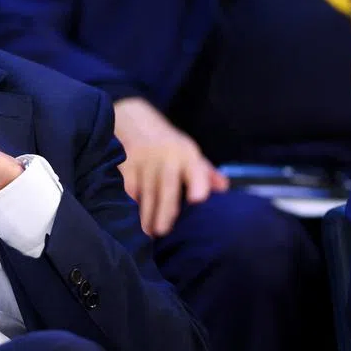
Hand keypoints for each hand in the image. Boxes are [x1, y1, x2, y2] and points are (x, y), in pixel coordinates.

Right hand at [113, 97, 228, 237]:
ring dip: (145, 214)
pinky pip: (128, 187)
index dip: (198, 183)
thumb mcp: (187, 150)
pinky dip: (129, 202)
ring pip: (146, 193)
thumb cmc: (165, 141)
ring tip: (147, 233)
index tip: (198, 199)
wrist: (132, 117)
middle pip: (167, 188)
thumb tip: (224, 188)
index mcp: (186, 153)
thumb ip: (205, 171)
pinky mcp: (126, 163)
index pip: (195, 169)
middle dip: (165, 211)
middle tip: (162, 232)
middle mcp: (167, 156)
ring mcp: (145, 159)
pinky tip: (129, 216)